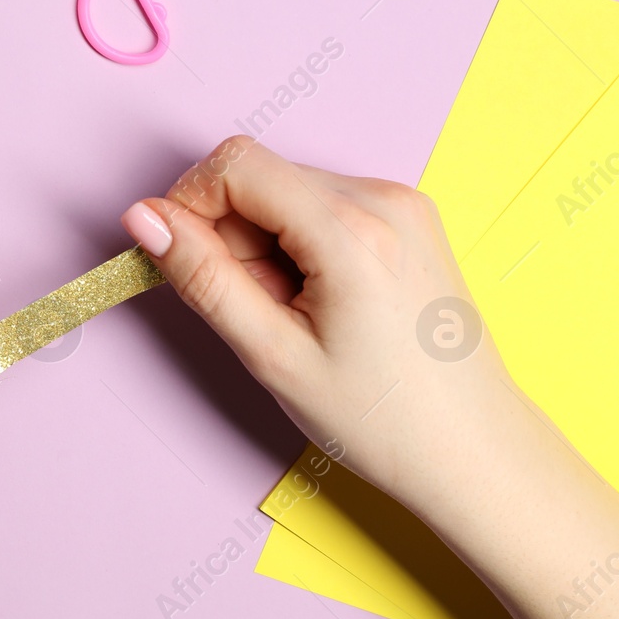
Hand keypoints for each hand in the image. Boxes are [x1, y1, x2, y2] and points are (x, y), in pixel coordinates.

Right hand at [120, 137, 618, 618]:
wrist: (475, 454)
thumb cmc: (381, 420)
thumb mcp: (272, 355)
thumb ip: (202, 276)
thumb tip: (142, 218)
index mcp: (352, 230)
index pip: (235, 164)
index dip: (189, 205)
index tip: (182, 261)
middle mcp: (384, 199)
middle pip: (261, 176)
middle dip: (231, 234)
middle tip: (255, 310)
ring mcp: (403, 204)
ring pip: (287, 190)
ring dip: (264, 242)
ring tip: (292, 312)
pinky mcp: (409, 218)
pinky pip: (322, 204)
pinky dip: (298, 243)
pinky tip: (318, 300)